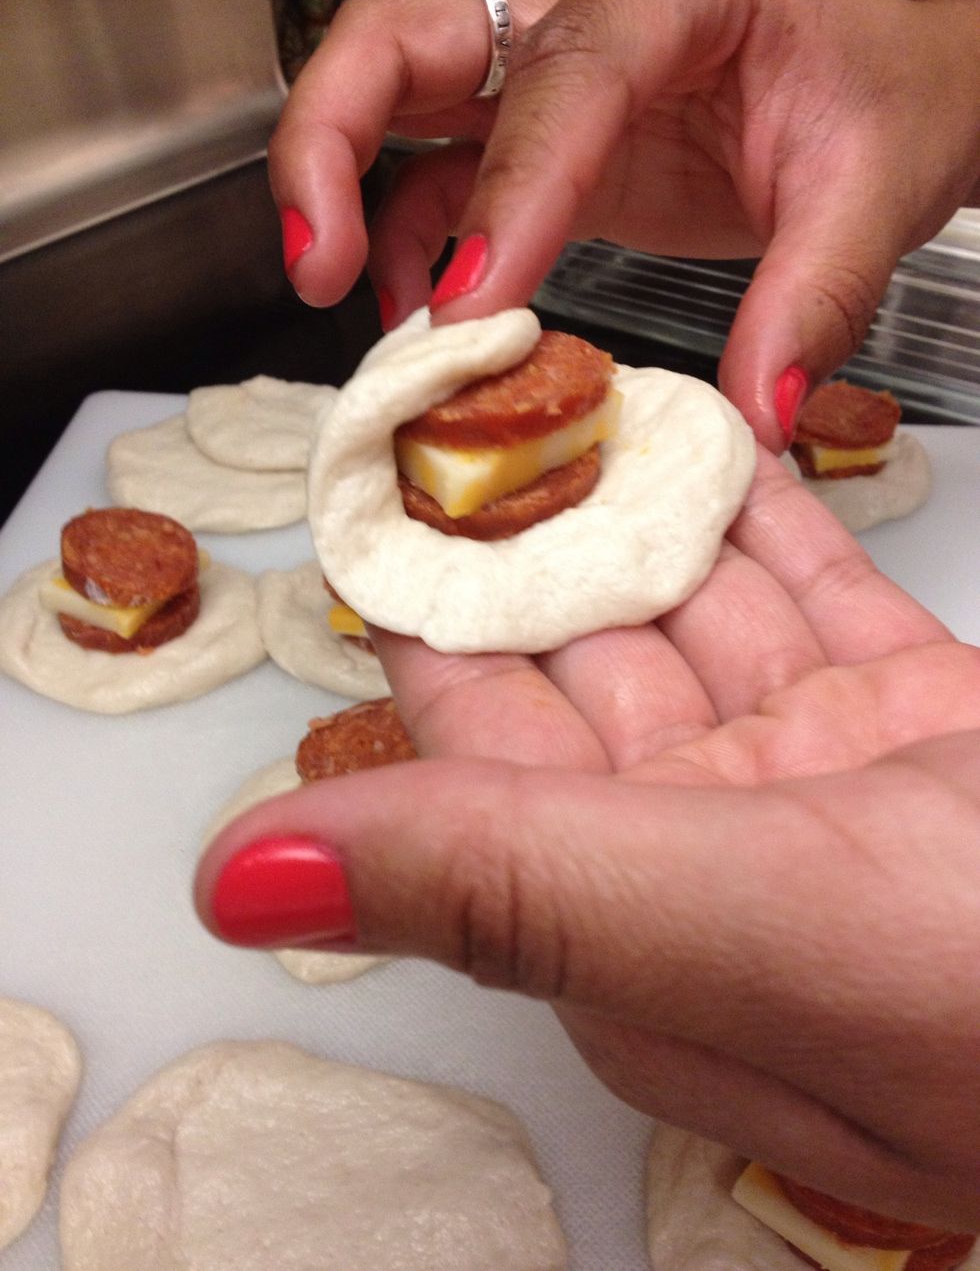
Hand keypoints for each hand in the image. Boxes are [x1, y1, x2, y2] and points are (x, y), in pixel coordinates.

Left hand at [195, 453, 979, 1229]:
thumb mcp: (729, 928)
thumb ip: (496, 888)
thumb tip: (242, 881)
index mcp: (618, 915)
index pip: (474, 735)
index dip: (417, 605)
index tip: (372, 483)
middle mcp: (698, 849)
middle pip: (577, 655)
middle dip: (524, 528)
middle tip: (470, 399)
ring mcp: (813, 782)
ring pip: (692, 608)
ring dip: (635, 504)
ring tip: (574, 388)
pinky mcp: (916, 723)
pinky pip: (808, 592)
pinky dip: (760, 514)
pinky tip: (707, 438)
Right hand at [268, 0, 979, 448]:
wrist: (889, 97)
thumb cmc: (885, 106)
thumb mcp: (873, 191)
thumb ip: (812, 298)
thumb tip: (755, 416)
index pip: (566, 82)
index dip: (506, 196)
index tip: (471, 308)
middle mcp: (587, 22)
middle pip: (406, 35)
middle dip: (332, 136)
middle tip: (318, 258)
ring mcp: (551, 86)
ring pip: (396, 98)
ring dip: (342, 192)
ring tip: (340, 300)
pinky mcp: (545, 153)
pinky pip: (442, 188)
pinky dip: (411, 255)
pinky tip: (424, 325)